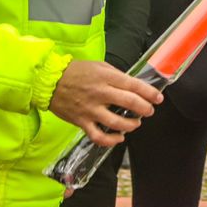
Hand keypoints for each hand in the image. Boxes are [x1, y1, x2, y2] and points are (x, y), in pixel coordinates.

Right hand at [48, 60, 162, 147]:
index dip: (150, 93)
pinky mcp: (81, 122)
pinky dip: (111, 140)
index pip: (134, 85)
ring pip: (117, 123)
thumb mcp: (99, 65)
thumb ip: (116, 75)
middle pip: (130, 103)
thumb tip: (132, 84)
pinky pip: (98, 136)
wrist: (48, 81)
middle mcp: (100, 94)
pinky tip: (119, 137)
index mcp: (106, 77)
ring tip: (136, 123)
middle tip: (149, 111)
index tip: (158, 97)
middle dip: (145, 108)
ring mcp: (90, 110)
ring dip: (132, 125)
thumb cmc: (75, 71)